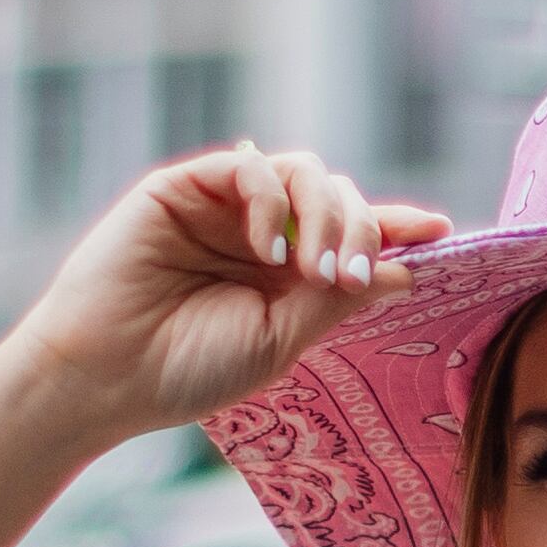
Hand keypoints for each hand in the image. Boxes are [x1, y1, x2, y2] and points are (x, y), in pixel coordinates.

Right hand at [0, 146, 455, 447]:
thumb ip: (337, 300)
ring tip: (314, 269)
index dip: (398, 227)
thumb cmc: (187, 370)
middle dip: (360, 229)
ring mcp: (224, 208)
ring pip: (303, 173)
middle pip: (340, 196)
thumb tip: (406, 269)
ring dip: (324, 214)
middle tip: (348, 278)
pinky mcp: (183, 189)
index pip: (354, 234)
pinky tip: (267, 246)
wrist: (105, 378)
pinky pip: (247, 169)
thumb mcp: (281, 340)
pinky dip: (269, 198)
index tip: (441, 231)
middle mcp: (261, 233)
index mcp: (289, 272)